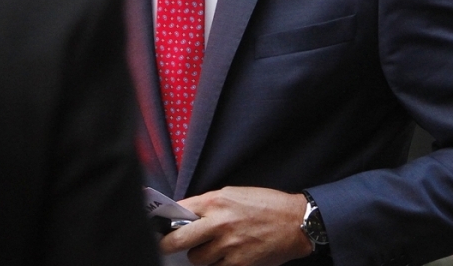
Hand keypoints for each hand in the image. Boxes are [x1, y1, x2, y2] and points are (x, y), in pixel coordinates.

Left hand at [159, 186, 313, 265]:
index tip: (156, 226)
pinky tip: (228, 256)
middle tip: (164, 247)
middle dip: (167, 245)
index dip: (164, 221)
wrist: (296, 222)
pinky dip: (218, 265)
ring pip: (197, 259)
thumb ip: (209, 205)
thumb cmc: (265, 205)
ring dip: (201, 256)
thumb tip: (184, 215)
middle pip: (178, 240)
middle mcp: (218, 224)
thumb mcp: (234, 194)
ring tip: (214, 248)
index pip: (177, 212)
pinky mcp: (239, 264)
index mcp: (215, 202)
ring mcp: (228, 246)